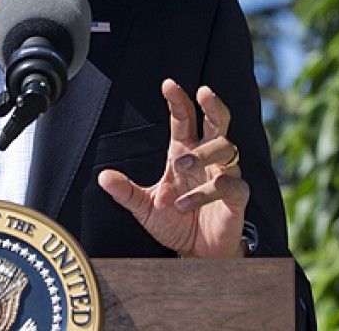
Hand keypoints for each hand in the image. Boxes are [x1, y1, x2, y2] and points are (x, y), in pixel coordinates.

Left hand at [98, 78, 249, 257]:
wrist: (196, 254)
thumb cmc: (174, 223)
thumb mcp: (144, 207)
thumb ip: (125, 192)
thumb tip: (102, 177)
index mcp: (184, 152)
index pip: (184, 119)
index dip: (178, 101)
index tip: (168, 84)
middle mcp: (206, 159)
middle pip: (218, 122)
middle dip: (213, 105)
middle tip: (204, 92)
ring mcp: (224, 175)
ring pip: (226, 148)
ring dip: (203, 153)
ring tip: (180, 166)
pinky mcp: (236, 197)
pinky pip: (229, 185)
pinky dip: (207, 191)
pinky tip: (186, 203)